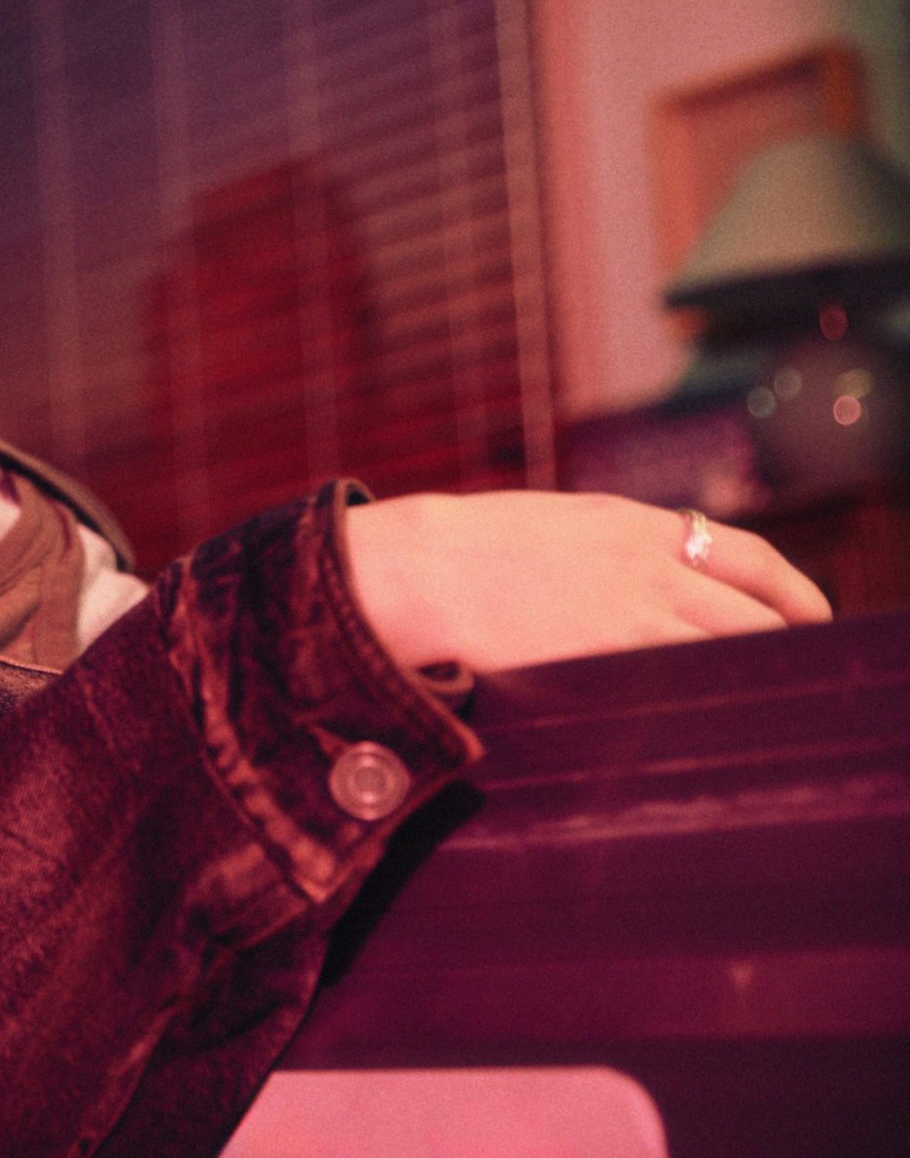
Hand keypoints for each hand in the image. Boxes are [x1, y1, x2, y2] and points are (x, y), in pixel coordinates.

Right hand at [341, 491, 830, 674]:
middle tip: (796, 670)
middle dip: (786, 643)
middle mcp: (648, 564)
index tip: (813, 615)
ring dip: (748, 675)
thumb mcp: (562, 522)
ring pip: (727, 649)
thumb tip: (663, 574)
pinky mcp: (606, 655)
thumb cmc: (473, 547)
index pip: (749, 553)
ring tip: (754, 699)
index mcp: (635, 523)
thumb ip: (619, 545)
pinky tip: (700, 713)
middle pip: (753, 611)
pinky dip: (700, 695)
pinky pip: (680, 680)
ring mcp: (631, 612)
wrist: (424, 566)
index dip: (794, 590)